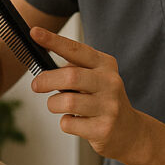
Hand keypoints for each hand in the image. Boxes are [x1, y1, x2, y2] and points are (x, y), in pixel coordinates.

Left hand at [27, 27, 147, 161]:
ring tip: (58, 106)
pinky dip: (65, 122)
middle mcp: (110, 83)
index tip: (35, 32)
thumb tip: (44, 70)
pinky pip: (69, 123)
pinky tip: (76, 122)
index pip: (77, 50)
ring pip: (66, 102)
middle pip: (70, 76)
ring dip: (54, 104)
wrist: (130, 132)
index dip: (54, 41)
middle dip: (46, 80)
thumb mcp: (96, 79)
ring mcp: (109, 106)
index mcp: (106, 65)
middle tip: (36, 85)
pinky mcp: (103, 129)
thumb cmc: (104, 101)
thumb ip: (75, 70)